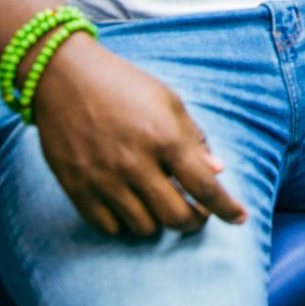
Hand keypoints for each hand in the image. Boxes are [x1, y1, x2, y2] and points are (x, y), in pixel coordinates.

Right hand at [29, 34, 249, 238]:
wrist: (65, 77)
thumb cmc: (124, 86)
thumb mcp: (168, 101)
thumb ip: (194, 138)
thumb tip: (217, 171)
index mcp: (165, 138)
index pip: (205, 188)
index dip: (226, 209)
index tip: (239, 218)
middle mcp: (136, 164)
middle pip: (176, 218)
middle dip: (194, 221)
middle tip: (195, 214)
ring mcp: (104, 179)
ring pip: (144, 228)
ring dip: (158, 222)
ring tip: (159, 203)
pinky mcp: (77, 188)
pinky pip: (109, 228)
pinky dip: (124, 223)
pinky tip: (129, 206)